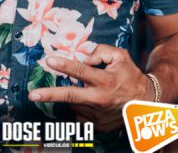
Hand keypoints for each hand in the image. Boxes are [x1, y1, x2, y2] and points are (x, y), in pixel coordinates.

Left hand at [28, 44, 151, 131]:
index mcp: (105, 80)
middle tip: (32, 95)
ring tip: (91, 92)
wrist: (145, 103)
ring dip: (75, 96)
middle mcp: (100, 99)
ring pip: (74, 103)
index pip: (81, 71)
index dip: (64, 65)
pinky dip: (81, 108)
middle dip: (50, 95)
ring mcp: (97, 115)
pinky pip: (79, 116)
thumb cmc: (130, 76)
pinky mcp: (96, 126)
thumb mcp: (121, 56)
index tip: (50, 60)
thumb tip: (84, 57)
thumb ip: (101, 51)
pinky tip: (91, 104)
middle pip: (70, 96)